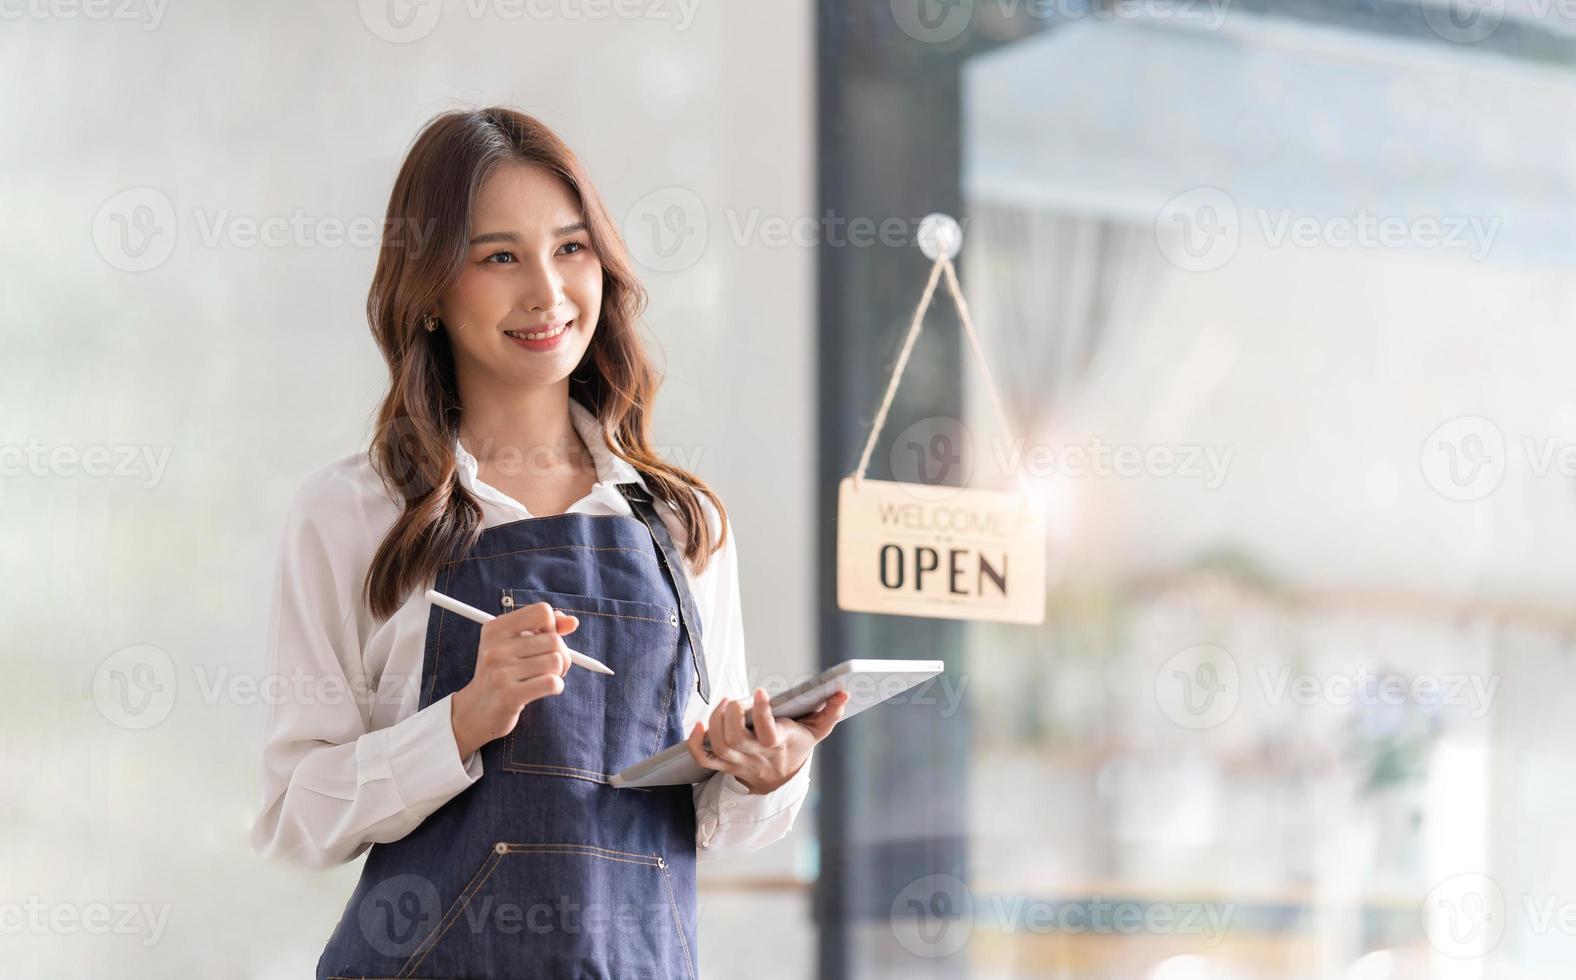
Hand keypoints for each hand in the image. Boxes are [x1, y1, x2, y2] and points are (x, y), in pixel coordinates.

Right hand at [450, 601, 580, 759]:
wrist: (477, 709)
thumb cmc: (503, 671)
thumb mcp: (516, 643)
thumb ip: (546, 628)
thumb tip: (572, 622)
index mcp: (495, 628)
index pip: (542, 612)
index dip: (551, 626)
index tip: (544, 640)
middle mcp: (495, 648)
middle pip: (554, 640)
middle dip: (561, 654)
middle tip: (549, 665)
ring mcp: (500, 672)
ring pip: (556, 661)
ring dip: (558, 672)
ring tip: (543, 677)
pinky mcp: (509, 696)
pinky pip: (552, 683)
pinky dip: (557, 686)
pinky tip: (545, 690)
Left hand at [684, 687, 850, 794]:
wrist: (780, 780)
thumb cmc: (796, 746)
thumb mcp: (816, 730)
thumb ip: (830, 713)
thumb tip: (844, 693)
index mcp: (778, 744)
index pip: (768, 732)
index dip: (762, 713)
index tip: (761, 693)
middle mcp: (755, 754)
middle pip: (735, 740)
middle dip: (730, 716)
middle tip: (735, 699)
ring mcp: (737, 760)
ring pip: (719, 746)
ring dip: (715, 723)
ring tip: (724, 703)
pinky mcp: (724, 763)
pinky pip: (704, 758)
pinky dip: (695, 744)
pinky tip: (697, 725)